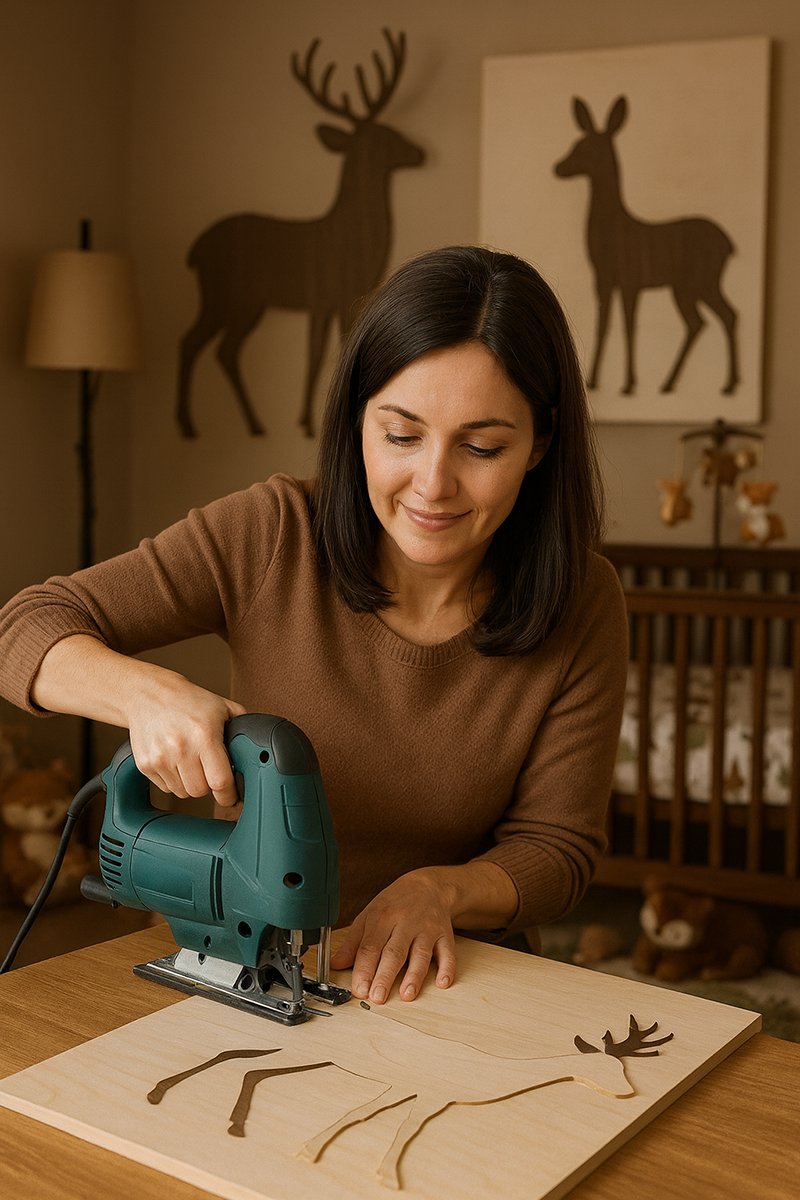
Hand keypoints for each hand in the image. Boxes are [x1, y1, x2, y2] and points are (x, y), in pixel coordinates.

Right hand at [31, 635, 246, 806]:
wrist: (148, 694)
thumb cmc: (188, 701)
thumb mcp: (222, 707)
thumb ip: (243, 727)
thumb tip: (260, 750)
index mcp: (204, 735)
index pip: (220, 782)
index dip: (229, 795)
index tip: (233, 796)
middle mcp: (181, 748)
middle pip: (201, 792)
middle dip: (209, 785)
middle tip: (209, 770)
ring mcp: (160, 758)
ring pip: (183, 792)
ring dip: (191, 784)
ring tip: (191, 762)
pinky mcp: (145, 765)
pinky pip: (166, 788)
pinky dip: (174, 780)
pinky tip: (176, 761)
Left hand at [330, 869, 456, 1004]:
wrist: (428, 885)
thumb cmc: (395, 903)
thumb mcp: (369, 915)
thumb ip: (353, 942)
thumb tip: (335, 964)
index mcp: (382, 917)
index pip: (370, 946)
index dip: (364, 969)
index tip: (359, 989)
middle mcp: (405, 923)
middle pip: (394, 952)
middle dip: (385, 975)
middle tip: (377, 997)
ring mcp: (427, 929)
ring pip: (421, 953)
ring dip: (414, 975)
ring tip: (406, 994)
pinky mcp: (445, 935)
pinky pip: (448, 952)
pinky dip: (447, 968)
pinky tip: (442, 982)